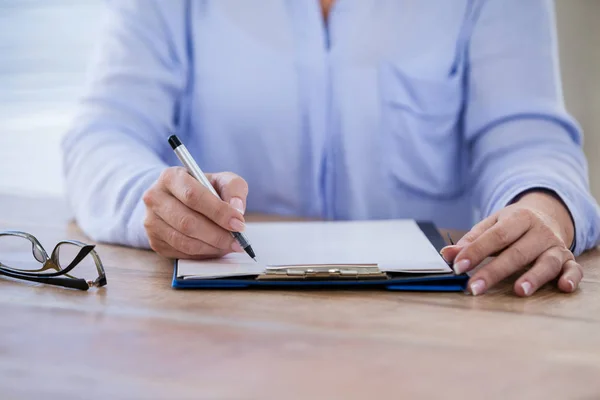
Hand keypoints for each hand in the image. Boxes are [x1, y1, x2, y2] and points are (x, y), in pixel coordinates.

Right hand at [142, 167, 247, 258]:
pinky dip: (203, 254)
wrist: (178, 199)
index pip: (193, 196)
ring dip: (212, 247)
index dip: (218, 212)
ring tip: (230, 245)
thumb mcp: (221, 180)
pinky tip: (216, 248)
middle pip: (187, 222)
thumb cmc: (203, 189)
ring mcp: (151, 222)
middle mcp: (155, 198)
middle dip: (217, 235)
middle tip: (238, 240)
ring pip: (184, 241)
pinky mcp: (155, 241)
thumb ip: (234, 188)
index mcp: (171, 177)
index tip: (239, 223)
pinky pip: (181, 253)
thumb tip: (237, 209)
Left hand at [440, 191, 581, 295]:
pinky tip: (563, 287)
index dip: (476, 251)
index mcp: (518, 218)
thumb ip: (471, 241)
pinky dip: (571, 278)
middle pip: (517, 252)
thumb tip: (446, 254)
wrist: (547, 214)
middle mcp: (539, 231)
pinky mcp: (568, 259)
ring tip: (518, 290)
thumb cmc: (512, 225)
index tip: (458, 266)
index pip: (495, 236)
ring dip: (533, 277)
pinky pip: (574, 269)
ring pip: (546, 262)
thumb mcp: (491, 225)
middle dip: (494, 271)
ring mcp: (555, 246)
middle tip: (474, 287)